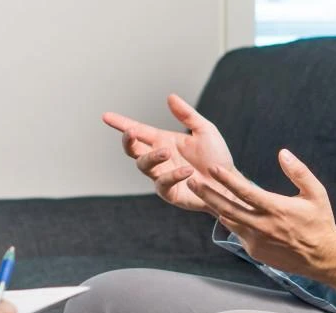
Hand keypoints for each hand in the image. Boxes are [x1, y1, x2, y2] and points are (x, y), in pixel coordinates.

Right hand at [103, 94, 234, 212]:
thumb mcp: (205, 130)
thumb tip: (170, 97)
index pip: (138, 131)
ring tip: (166, 151)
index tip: (106, 116)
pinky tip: (187, 170)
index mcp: (163, 141)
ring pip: (144, 166)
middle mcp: (159, 159)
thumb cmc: (216, 157)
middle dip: (129, 141)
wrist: (229, 182)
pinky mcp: (171, 193)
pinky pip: (164, 183)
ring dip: (152, 157)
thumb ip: (187, 115)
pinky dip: (173, 175)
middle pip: (134, 150)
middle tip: (131, 132)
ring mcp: (162, 176)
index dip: (121, 123)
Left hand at [187, 149, 335, 297]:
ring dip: (213, 206)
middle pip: (227, 208)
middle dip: (207, 194)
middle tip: (191, 181)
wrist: (322, 257)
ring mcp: (256, 240)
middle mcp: (263, 225)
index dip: (226, 180)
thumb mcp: (316, 193)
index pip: (245, 192)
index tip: (212, 169)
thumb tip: (283, 153)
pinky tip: (220, 209)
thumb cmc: (319, 222)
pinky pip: (237, 232)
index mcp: (276, 209)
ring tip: (198, 193)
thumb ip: (299, 172)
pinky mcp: (254, 251)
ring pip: (229, 221)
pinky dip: (229, 220)